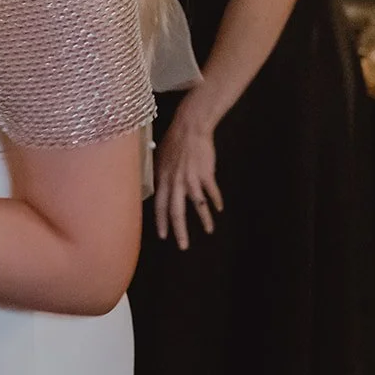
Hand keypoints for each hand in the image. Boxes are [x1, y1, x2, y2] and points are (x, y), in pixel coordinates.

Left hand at [153, 101, 222, 250]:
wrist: (190, 128)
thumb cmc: (174, 141)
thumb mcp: (160, 158)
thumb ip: (159, 175)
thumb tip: (156, 188)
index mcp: (162, 178)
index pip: (159, 205)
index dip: (161, 222)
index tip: (163, 236)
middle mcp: (175, 181)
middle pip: (176, 211)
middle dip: (179, 231)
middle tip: (183, 246)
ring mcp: (191, 178)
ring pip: (197, 205)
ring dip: (203, 219)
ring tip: (208, 230)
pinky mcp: (206, 174)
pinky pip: (211, 192)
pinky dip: (216, 201)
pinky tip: (219, 208)